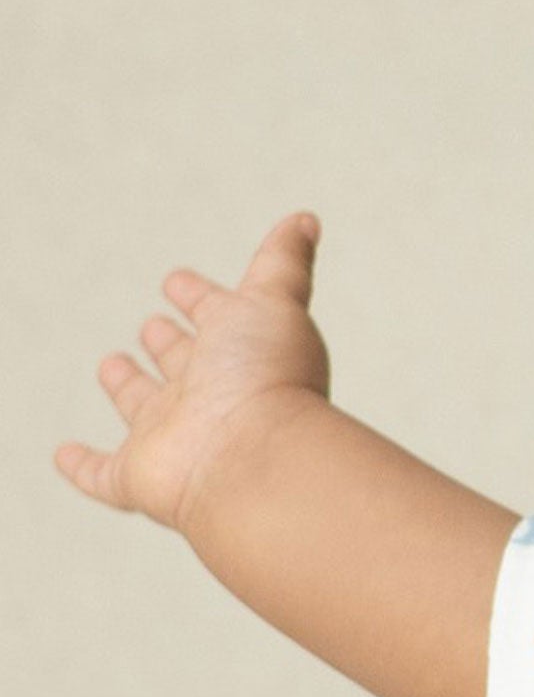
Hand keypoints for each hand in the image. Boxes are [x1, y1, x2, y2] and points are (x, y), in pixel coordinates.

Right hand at [54, 212, 333, 535]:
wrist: (252, 462)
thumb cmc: (268, 380)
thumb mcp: (274, 302)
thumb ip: (283, 263)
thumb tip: (305, 219)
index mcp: (239, 351)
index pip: (216, 315)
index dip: (198, 297)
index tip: (179, 282)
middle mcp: (209, 393)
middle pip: (183, 363)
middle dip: (169, 343)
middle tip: (155, 326)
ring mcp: (173, 437)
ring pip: (145, 409)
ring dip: (129, 389)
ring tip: (113, 365)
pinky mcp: (139, 476)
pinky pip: (104, 474)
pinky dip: (83, 467)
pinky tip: (65, 454)